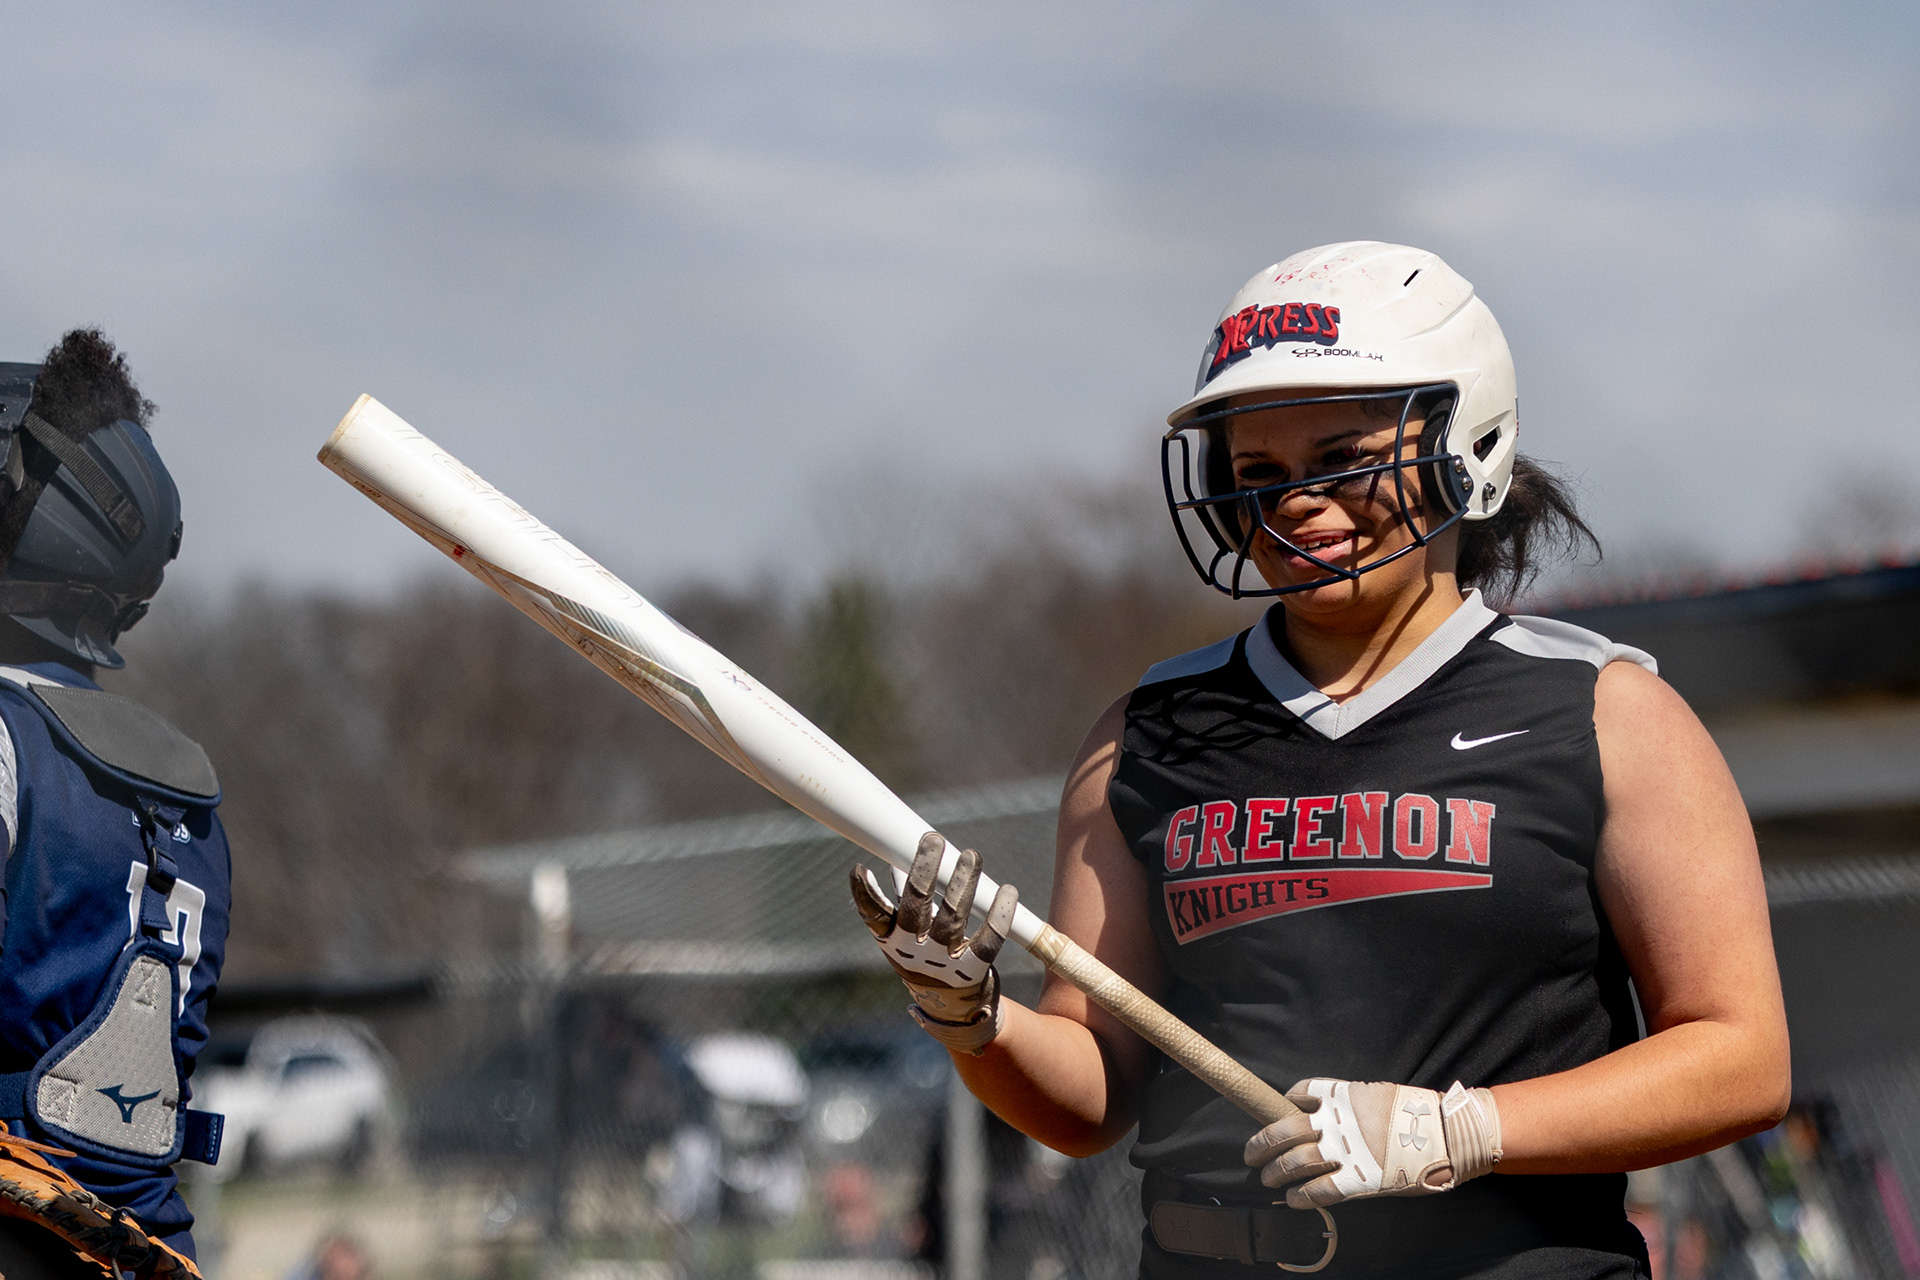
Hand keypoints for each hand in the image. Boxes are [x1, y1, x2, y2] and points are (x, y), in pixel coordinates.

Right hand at [850, 832, 1019, 1054]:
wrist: (952, 1012)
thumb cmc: (927, 960)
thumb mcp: (906, 935)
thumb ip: (902, 899)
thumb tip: (895, 859)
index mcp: (891, 941)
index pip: (873, 916)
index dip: (865, 894)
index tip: (861, 869)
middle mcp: (913, 952)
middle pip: (916, 908)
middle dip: (924, 871)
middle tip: (933, 840)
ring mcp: (942, 964)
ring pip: (953, 917)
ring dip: (962, 883)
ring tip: (971, 855)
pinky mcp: (972, 972)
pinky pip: (988, 940)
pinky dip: (998, 915)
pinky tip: (1007, 891)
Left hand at [1244, 1078, 1501, 1208]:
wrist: (1449, 1134)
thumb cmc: (1418, 1114)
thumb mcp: (1378, 1094)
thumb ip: (1351, 1103)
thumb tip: (1329, 1112)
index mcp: (1344, 1094)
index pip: (1301, 1091)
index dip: (1283, 1102)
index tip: (1276, 1112)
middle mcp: (1338, 1120)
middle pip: (1286, 1128)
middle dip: (1262, 1141)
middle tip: (1250, 1152)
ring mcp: (1347, 1151)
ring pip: (1296, 1161)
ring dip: (1276, 1170)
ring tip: (1266, 1177)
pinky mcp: (1359, 1180)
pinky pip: (1319, 1190)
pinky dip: (1301, 1195)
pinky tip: (1291, 1198)